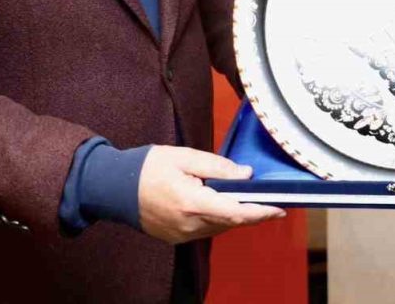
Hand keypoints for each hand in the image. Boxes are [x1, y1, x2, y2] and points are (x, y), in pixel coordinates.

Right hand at [137, 146, 285, 243]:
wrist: (114, 188)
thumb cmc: (148, 167)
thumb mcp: (184, 156)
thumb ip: (217, 166)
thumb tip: (245, 175)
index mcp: (192, 203)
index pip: (236, 213)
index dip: (261, 213)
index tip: (280, 209)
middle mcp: (189, 225)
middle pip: (231, 223)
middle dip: (253, 213)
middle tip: (272, 201)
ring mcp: (182, 235)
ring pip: (220, 228)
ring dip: (236, 215)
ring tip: (249, 200)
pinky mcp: (176, 238)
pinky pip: (206, 230)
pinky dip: (219, 219)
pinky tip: (223, 205)